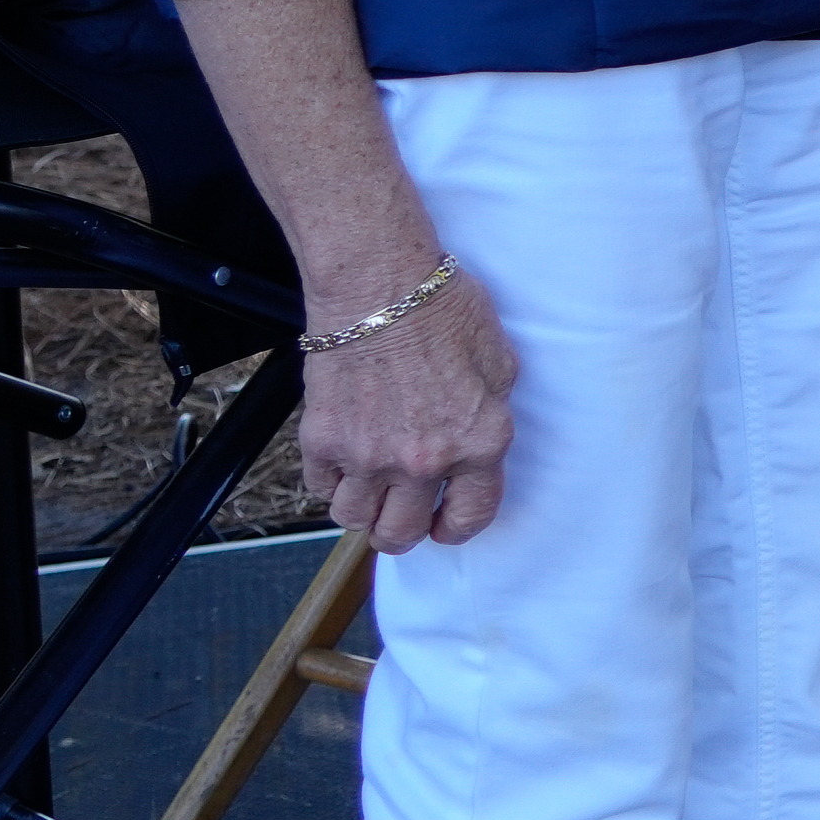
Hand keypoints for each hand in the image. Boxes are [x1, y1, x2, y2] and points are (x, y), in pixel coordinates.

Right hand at [299, 247, 520, 556]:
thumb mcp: (498, 364)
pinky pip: (321, 487)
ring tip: (371, 488)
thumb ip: (490, 415)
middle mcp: (423, 462)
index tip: (445, 525)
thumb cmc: (442, 312)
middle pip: (401, 534)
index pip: (470, 518)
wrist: (379, 285)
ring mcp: (368, 457)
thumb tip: (478, 443)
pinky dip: (331, 481)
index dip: (456, 527)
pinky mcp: (323, 441)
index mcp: (478, 444)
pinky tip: (344, 458)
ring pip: (354, 520)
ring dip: (363, 510)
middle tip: (402, 513)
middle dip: (403, 530)